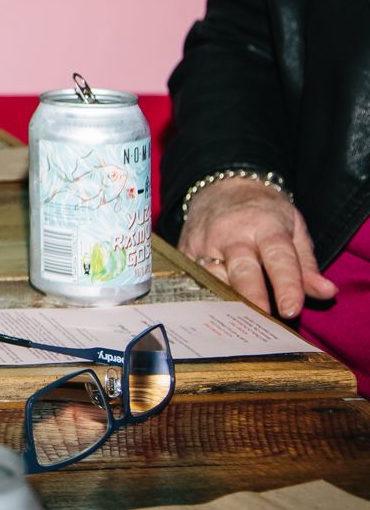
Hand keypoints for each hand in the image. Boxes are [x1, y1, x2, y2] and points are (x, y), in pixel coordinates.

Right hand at [179, 178, 335, 318]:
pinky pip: (192, 278)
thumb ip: (307, 265)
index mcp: (264, 226)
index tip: (291, 310)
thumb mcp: (294, 229)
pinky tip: (213, 312)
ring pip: (212, 278)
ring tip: (239, 323)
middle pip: (241, 269)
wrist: (222, 187)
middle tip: (261, 321)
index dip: (286, 285)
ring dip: (227, 301)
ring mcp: (203, 242)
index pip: (278, 257)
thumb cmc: (264, 213)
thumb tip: (326, 292)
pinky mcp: (184, 251)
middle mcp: (231, 233)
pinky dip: (203, 295)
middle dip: (251, 296)